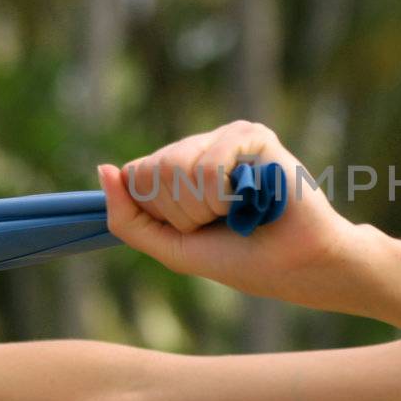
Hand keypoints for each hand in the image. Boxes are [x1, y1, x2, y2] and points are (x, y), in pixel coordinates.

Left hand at [98, 120, 367, 309]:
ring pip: (176, 167)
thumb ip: (128, 217)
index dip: (161, 212)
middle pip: (153, 171)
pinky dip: (225, 195)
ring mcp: (225, 138)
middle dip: (183, 213)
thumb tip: (103, 169)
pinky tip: (251, 198)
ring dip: (205, 207)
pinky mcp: (252, 135)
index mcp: (178, 169)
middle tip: (222, 221)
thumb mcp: (170, 248)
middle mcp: (199, 146)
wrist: (297, 264)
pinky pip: (209, 162)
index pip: (135, 175)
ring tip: (239, 210)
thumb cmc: (240, 258)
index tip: (197, 229)